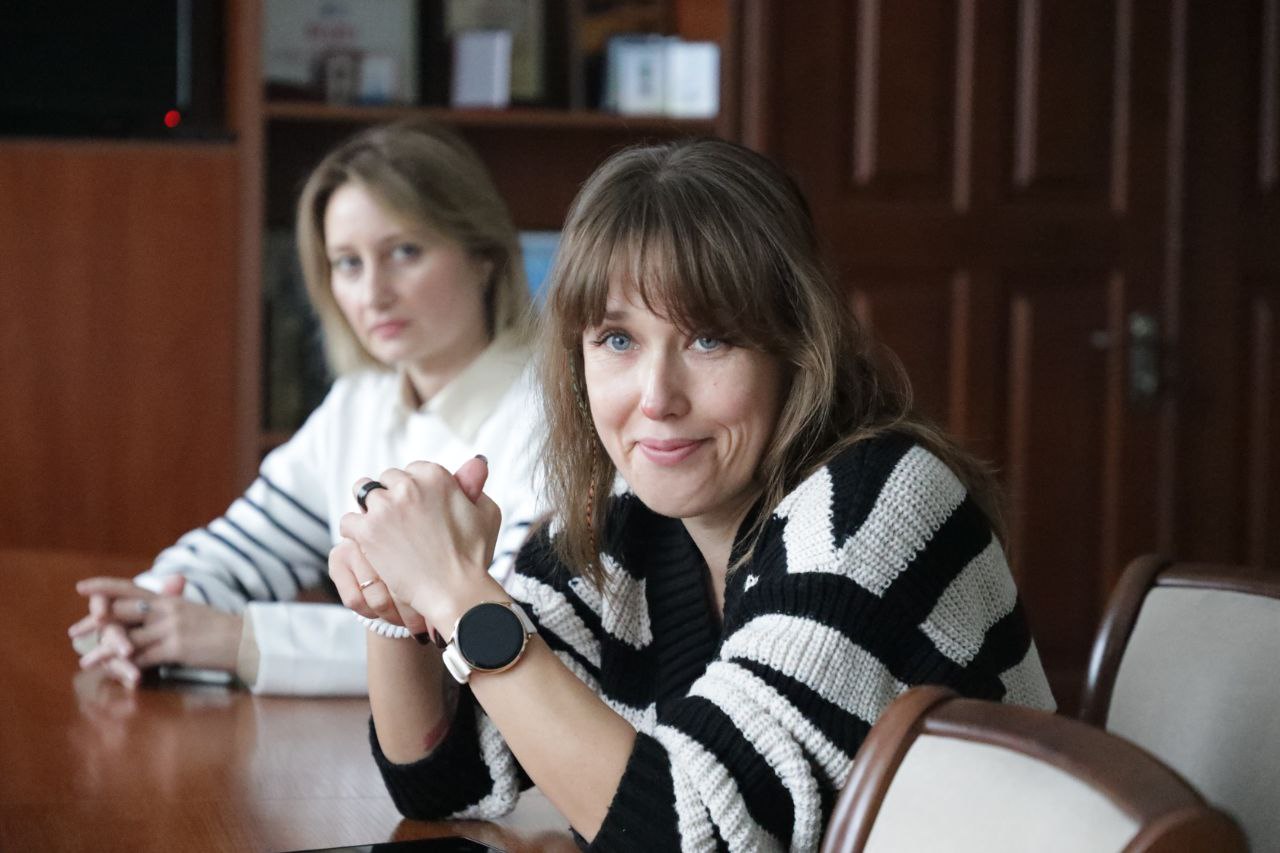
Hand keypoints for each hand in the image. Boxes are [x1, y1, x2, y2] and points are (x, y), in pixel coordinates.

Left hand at [71, 576, 242, 684]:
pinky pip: (144, 658)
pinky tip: (116, 673)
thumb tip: (153, 604)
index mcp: (170, 599)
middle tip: (75, 632)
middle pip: (122, 612)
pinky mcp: (177, 648)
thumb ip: (171, 606)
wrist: (245, 640)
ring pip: (128, 639)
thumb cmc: (220, 628)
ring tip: (86, 661)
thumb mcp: (193, 610)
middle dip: (96, 622)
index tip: (81, 588)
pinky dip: (127, 667)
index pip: (131, 587)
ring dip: (105, 652)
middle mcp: (167, 610)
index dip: (104, 587)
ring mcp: (171, 628)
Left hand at [337, 455, 503, 631]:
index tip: (418, 510)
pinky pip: (348, 521)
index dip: (413, 490)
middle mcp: (408, 485)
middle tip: (400, 524)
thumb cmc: (473, 555)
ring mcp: (385, 507)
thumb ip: (475, 482)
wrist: (455, 589)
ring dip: (370, 509)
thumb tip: (476, 461)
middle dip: (390, 497)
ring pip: (362, 494)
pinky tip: (370, 546)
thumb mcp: (486, 511)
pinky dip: (355, 532)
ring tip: (381, 531)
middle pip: (385, 479)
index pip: (410, 470)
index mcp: (435, 475)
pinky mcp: (368, 531)